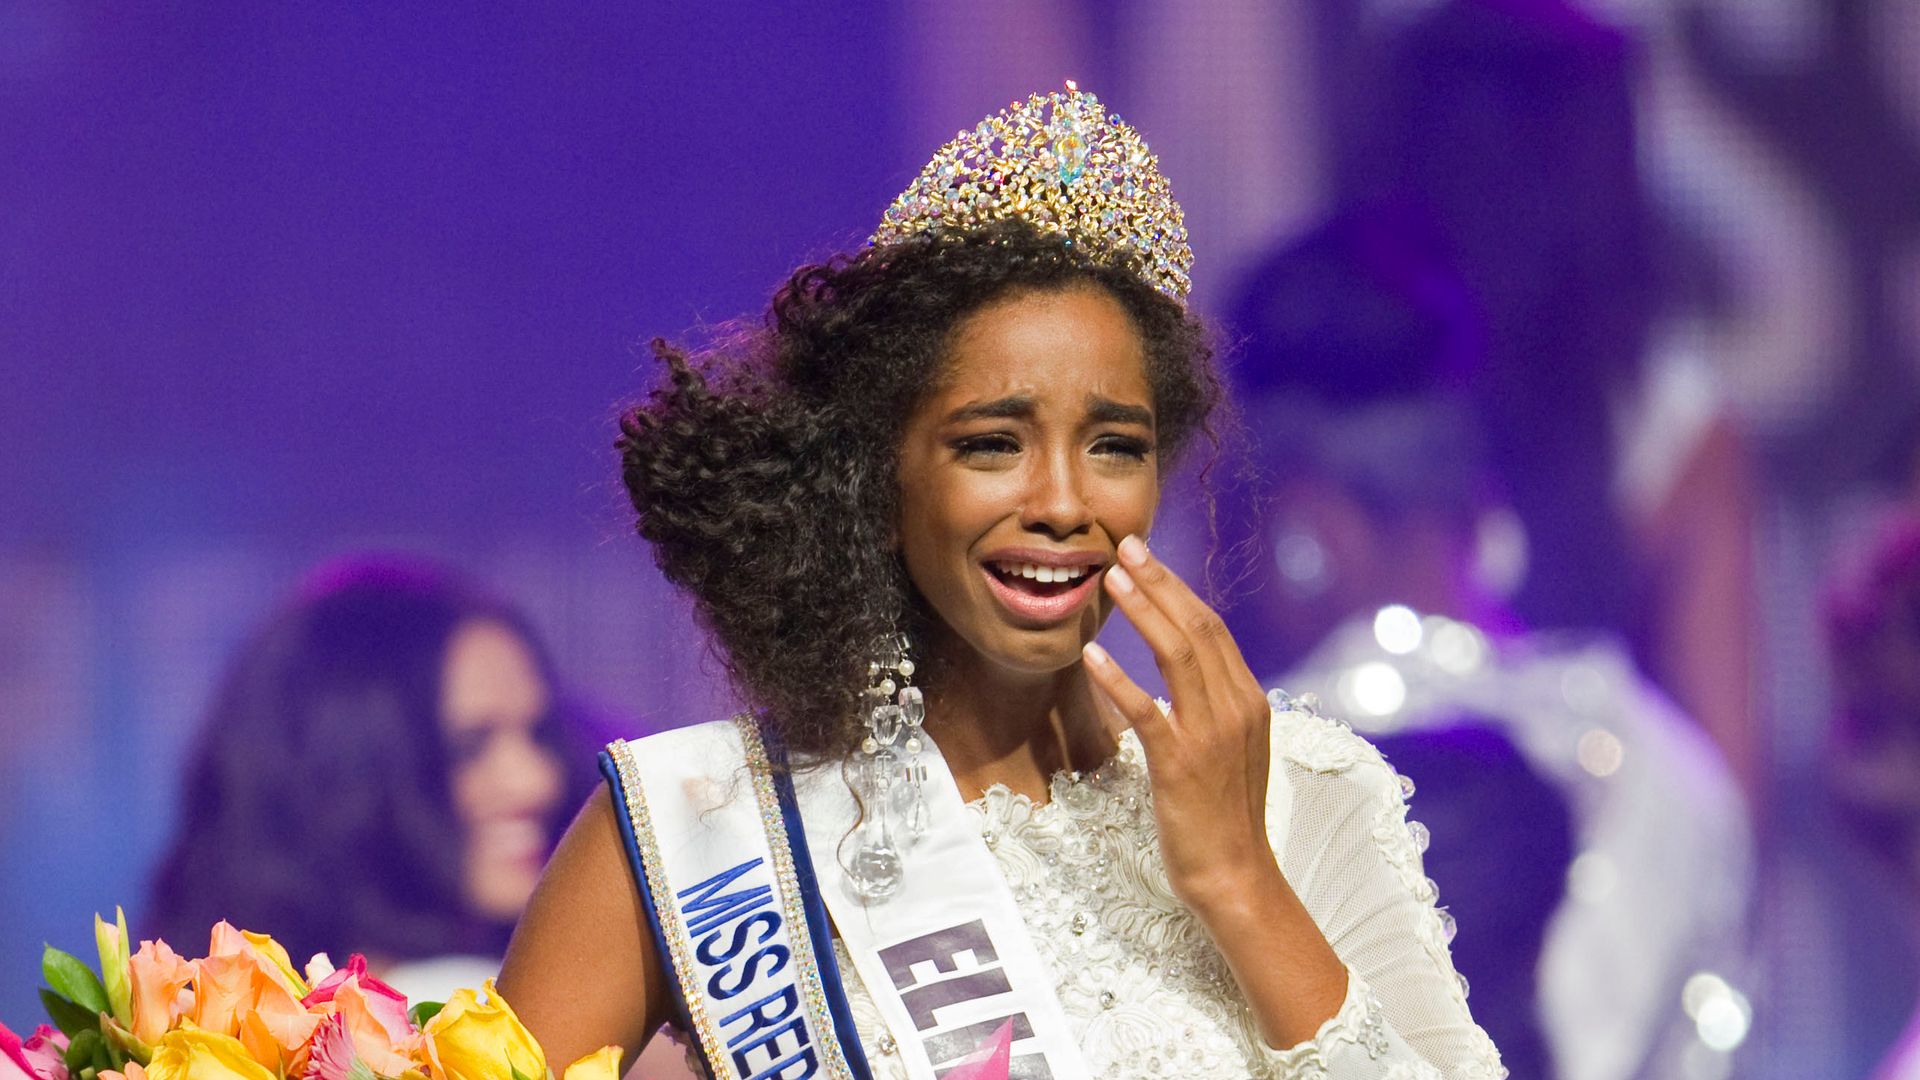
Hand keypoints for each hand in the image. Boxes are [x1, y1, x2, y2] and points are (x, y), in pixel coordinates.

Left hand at [1080, 534, 1278, 908]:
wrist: (1236, 876)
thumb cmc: (1224, 816)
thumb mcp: (1229, 749)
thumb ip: (1213, 706)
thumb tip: (1189, 669)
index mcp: (1248, 701)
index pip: (1212, 629)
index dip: (1178, 588)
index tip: (1147, 558)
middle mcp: (1237, 708)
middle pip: (1197, 628)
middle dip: (1159, 582)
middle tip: (1125, 546)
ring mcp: (1212, 735)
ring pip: (1178, 655)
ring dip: (1142, 611)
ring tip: (1109, 580)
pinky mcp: (1182, 764)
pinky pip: (1147, 710)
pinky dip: (1119, 679)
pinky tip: (1092, 655)